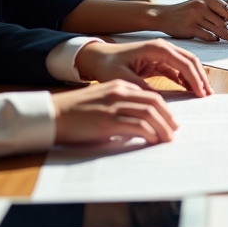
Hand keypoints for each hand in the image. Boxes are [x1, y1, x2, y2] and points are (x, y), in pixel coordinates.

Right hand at [52, 80, 178, 145]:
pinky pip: (136, 125)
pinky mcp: (108, 121)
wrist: (52, 114)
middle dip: (168, 117)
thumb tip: (138, 123)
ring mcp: (114, 106)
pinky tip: (153, 140)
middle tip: (174, 130)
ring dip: (162, 127)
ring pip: (149, 113)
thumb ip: (119, 106)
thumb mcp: (101, 102)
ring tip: (168, 139)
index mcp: (119, 86)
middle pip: (154, 102)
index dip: (164, 108)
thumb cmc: (75, 113)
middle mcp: (119, 92)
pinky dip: (149, 133)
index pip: (150, 95)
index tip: (170, 121)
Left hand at [74, 40, 212, 96]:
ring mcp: (161, 54)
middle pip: (189, 60)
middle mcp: (162, 48)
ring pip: (186, 64)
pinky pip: (177, 69)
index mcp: (156, 48)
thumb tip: (159, 100)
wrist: (97, 57)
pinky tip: (189, 89)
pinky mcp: (158, 61)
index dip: (194, 78)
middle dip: (200, 77)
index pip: (182, 62)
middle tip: (208, 94)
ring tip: (203, 93)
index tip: (201, 93)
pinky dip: (185, 78)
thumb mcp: (122, 77)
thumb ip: (142, 87)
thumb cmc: (107, 64)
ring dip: (195, 77)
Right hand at [160, 0, 227, 42]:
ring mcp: (195, 16)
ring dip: (226, 35)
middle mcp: (201, 5)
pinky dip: (213, 39)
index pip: (227, 9)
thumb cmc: (186, 11)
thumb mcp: (200, 5)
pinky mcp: (189, 27)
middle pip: (224, 20)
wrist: (164, 15)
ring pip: (217, 28)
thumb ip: (215, 10)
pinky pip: (207, 35)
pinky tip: (215, 40)